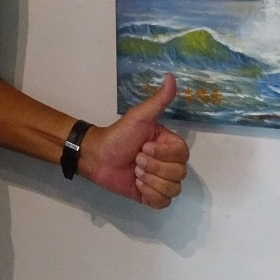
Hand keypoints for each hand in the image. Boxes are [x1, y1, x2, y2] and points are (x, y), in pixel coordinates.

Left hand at [78, 73, 188, 208]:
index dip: (163, 154)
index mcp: (169, 145)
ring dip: (151, 181)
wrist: (97, 156)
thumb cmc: (118, 135)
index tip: (144, 146)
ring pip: (173, 190)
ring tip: (135, 172)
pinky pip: (163, 203)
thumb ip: (159, 100)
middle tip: (136, 159)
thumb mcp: (139, 116)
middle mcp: (169, 163)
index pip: (182, 156)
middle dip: (154, 168)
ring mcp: (161, 181)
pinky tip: (138, 185)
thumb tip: (170, 76)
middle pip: (179, 174)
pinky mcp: (151, 196)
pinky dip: (150, 195)